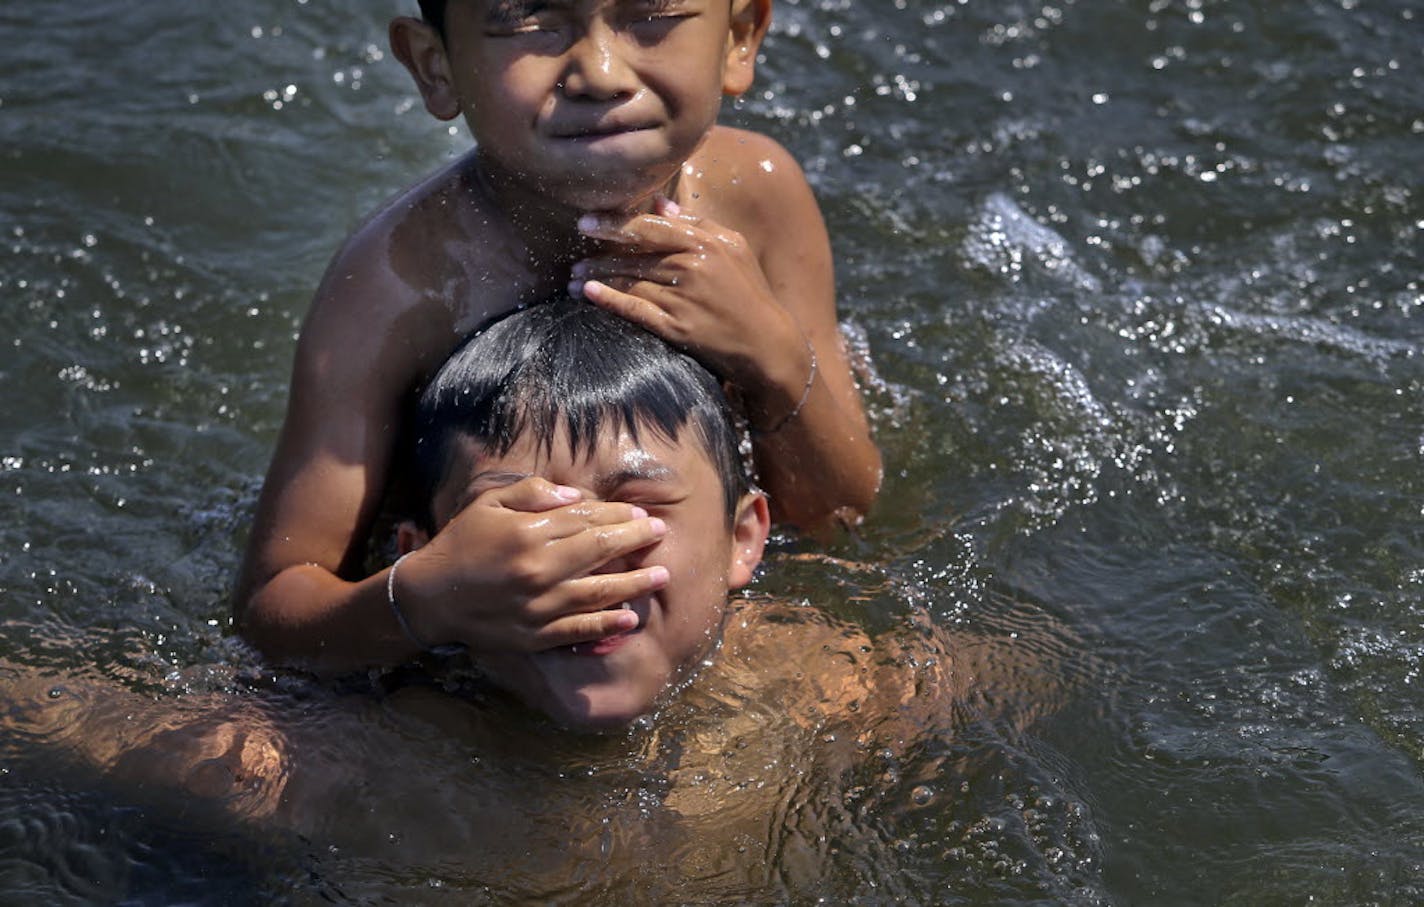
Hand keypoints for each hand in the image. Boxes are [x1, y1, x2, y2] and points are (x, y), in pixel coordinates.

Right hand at [395, 477, 668, 652]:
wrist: (430, 597)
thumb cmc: (461, 543)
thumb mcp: (489, 503)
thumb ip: (532, 493)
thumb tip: (576, 496)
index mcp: (528, 533)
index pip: (585, 519)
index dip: (617, 514)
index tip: (639, 512)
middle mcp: (538, 569)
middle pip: (599, 550)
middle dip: (635, 539)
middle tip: (660, 533)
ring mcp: (538, 606)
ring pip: (598, 592)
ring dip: (634, 584)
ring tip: (661, 575)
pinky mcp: (535, 635)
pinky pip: (578, 630)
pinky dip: (606, 626)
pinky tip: (630, 619)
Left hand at [570, 197, 807, 395]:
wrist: (767, 344)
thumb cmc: (749, 292)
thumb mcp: (733, 248)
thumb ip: (698, 223)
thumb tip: (660, 205)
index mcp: (704, 243)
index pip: (649, 228)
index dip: (614, 224)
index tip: (586, 223)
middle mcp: (691, 267)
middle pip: (633, 256)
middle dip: (598, 255)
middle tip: (573, 255)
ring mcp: (683, 298)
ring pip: (629, 281)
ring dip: (596, 277)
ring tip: (573, 278)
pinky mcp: (676, 328)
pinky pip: (634, 309)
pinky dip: (608, 299)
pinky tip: (587, 293)